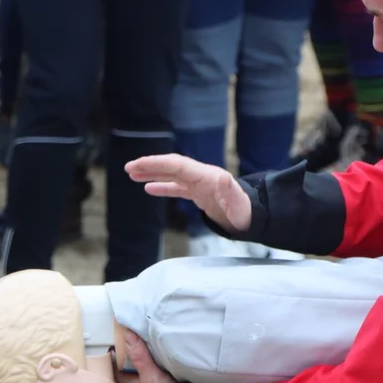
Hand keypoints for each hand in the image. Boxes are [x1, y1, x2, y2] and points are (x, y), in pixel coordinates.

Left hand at [116, 332, 176, 382]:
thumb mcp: (150, 375)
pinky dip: (152, 360)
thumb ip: (140, 355)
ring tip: (146, 335)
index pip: (114, 362)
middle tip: (134, 329)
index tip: (119, 331)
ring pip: (139, 366)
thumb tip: (127, 333)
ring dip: (142, 354)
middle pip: (128, 363)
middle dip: (130, 349)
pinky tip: (158, 351)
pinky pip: (151, 368)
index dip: (116, 348)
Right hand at [125, 154, 251, 233]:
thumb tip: (223, 178)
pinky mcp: (199, 193)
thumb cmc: (245, 213)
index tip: (137, 165)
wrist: (253, 218)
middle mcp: (202, 176)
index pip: (177, 165)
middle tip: (129, 168)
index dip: (156, 164)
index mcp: (207, 176)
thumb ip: (230, 192)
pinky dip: (162, 186)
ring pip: (172, 174)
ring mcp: (200, 184)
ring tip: (133, 175)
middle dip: (150, 165)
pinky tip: (149, 188)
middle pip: (172, 166)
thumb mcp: (238, 204)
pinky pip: (177, 186)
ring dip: (153, 173)